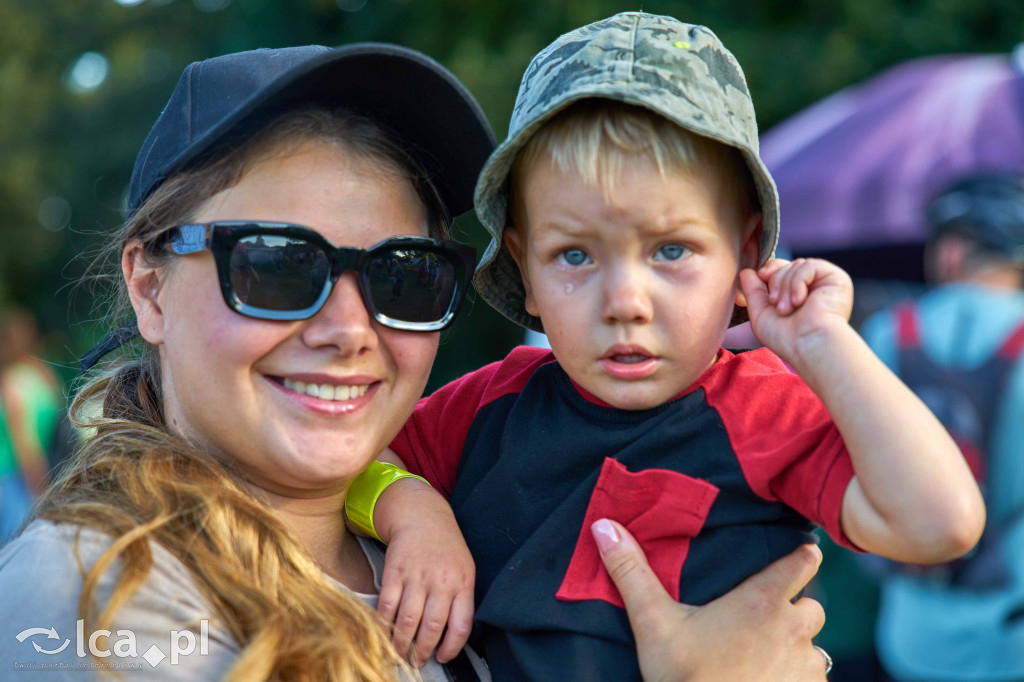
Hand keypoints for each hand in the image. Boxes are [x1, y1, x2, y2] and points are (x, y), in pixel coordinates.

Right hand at [375, 482, 474, 666]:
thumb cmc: (447, 548)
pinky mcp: (395, 572)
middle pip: (431, 628)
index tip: (442, 657)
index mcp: (463, 583)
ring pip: (407, 621)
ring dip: (401, 644)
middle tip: (417, 662)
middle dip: (423, 652)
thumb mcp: (465, 570)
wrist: (423, 517)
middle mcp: (441, 582)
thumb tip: (450, 636)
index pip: (461, 626)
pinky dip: (384, 624)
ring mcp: (416, 576)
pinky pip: (388, 605)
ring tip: (400, 655)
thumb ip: (461, 599)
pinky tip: (384, 633)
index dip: (451, 648)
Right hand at [592, 519, 828, 681]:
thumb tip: (604, 526)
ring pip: (812, 643)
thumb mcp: (653, 623)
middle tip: (760, 617)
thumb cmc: (684, 678)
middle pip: (810, 603)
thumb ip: (631, 571)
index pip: (804, 559)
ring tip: (761, 655)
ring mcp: (806, 664)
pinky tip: (767, 680)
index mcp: (762, 600)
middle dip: (792, 607)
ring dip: (794, 645)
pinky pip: (813, 677)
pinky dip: (796, 676)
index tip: (793, 552)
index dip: (800, 553)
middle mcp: (794, 628)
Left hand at [740, 257, 852, 363]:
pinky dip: (798, 282)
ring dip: (786, 287)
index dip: (770, 270)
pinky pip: (809, 265)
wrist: (809, 346)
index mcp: (798, 293)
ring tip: (787, 310)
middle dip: (776, 283)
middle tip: (779, 308)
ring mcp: (825, 282)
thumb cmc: (786, 338)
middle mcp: (813, 287)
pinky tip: (799, 300)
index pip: (782, 268)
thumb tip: (746, 271)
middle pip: (787, 265)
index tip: (761, 276)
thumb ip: (753, 292)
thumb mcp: (762, 314)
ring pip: (796, 265)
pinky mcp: (837, 279)